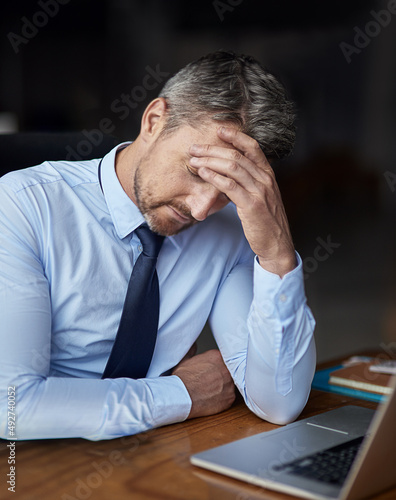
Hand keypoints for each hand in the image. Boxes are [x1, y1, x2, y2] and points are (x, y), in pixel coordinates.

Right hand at [172, 349, 234, 418]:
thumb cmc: (183, 379)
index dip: (216, 365)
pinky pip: (229, 396)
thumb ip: (192, 350)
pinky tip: (212, 398)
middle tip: (210, 380)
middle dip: (221, 375)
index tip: (211, 370)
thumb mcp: (185, 359)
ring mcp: (230, 383)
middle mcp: (226, 369)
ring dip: (222, 386)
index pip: (222, 359)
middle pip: (227, 371)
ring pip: (229, 383)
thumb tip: (193, 346)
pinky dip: (223, 398)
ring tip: (210, 390)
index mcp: (217, 356)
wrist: (182, 396)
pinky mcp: (230, 397)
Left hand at [189, 127, 295, 276]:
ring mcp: (259, 191)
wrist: (277, 243)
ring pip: (232, 167)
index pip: (252, 147)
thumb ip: (249, 183)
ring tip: (193, 159)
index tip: (219, 130)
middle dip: (213, 149)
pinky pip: (229, 185)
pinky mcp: (251, 205)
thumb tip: (228, 174)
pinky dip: (214, 176)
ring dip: (209, 161)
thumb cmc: (265, 221)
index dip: (235, 136)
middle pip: (237, 155)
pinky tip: (203, 173)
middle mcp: (265, 179)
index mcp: (268, 175)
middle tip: (195, 148)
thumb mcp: (261, 197)